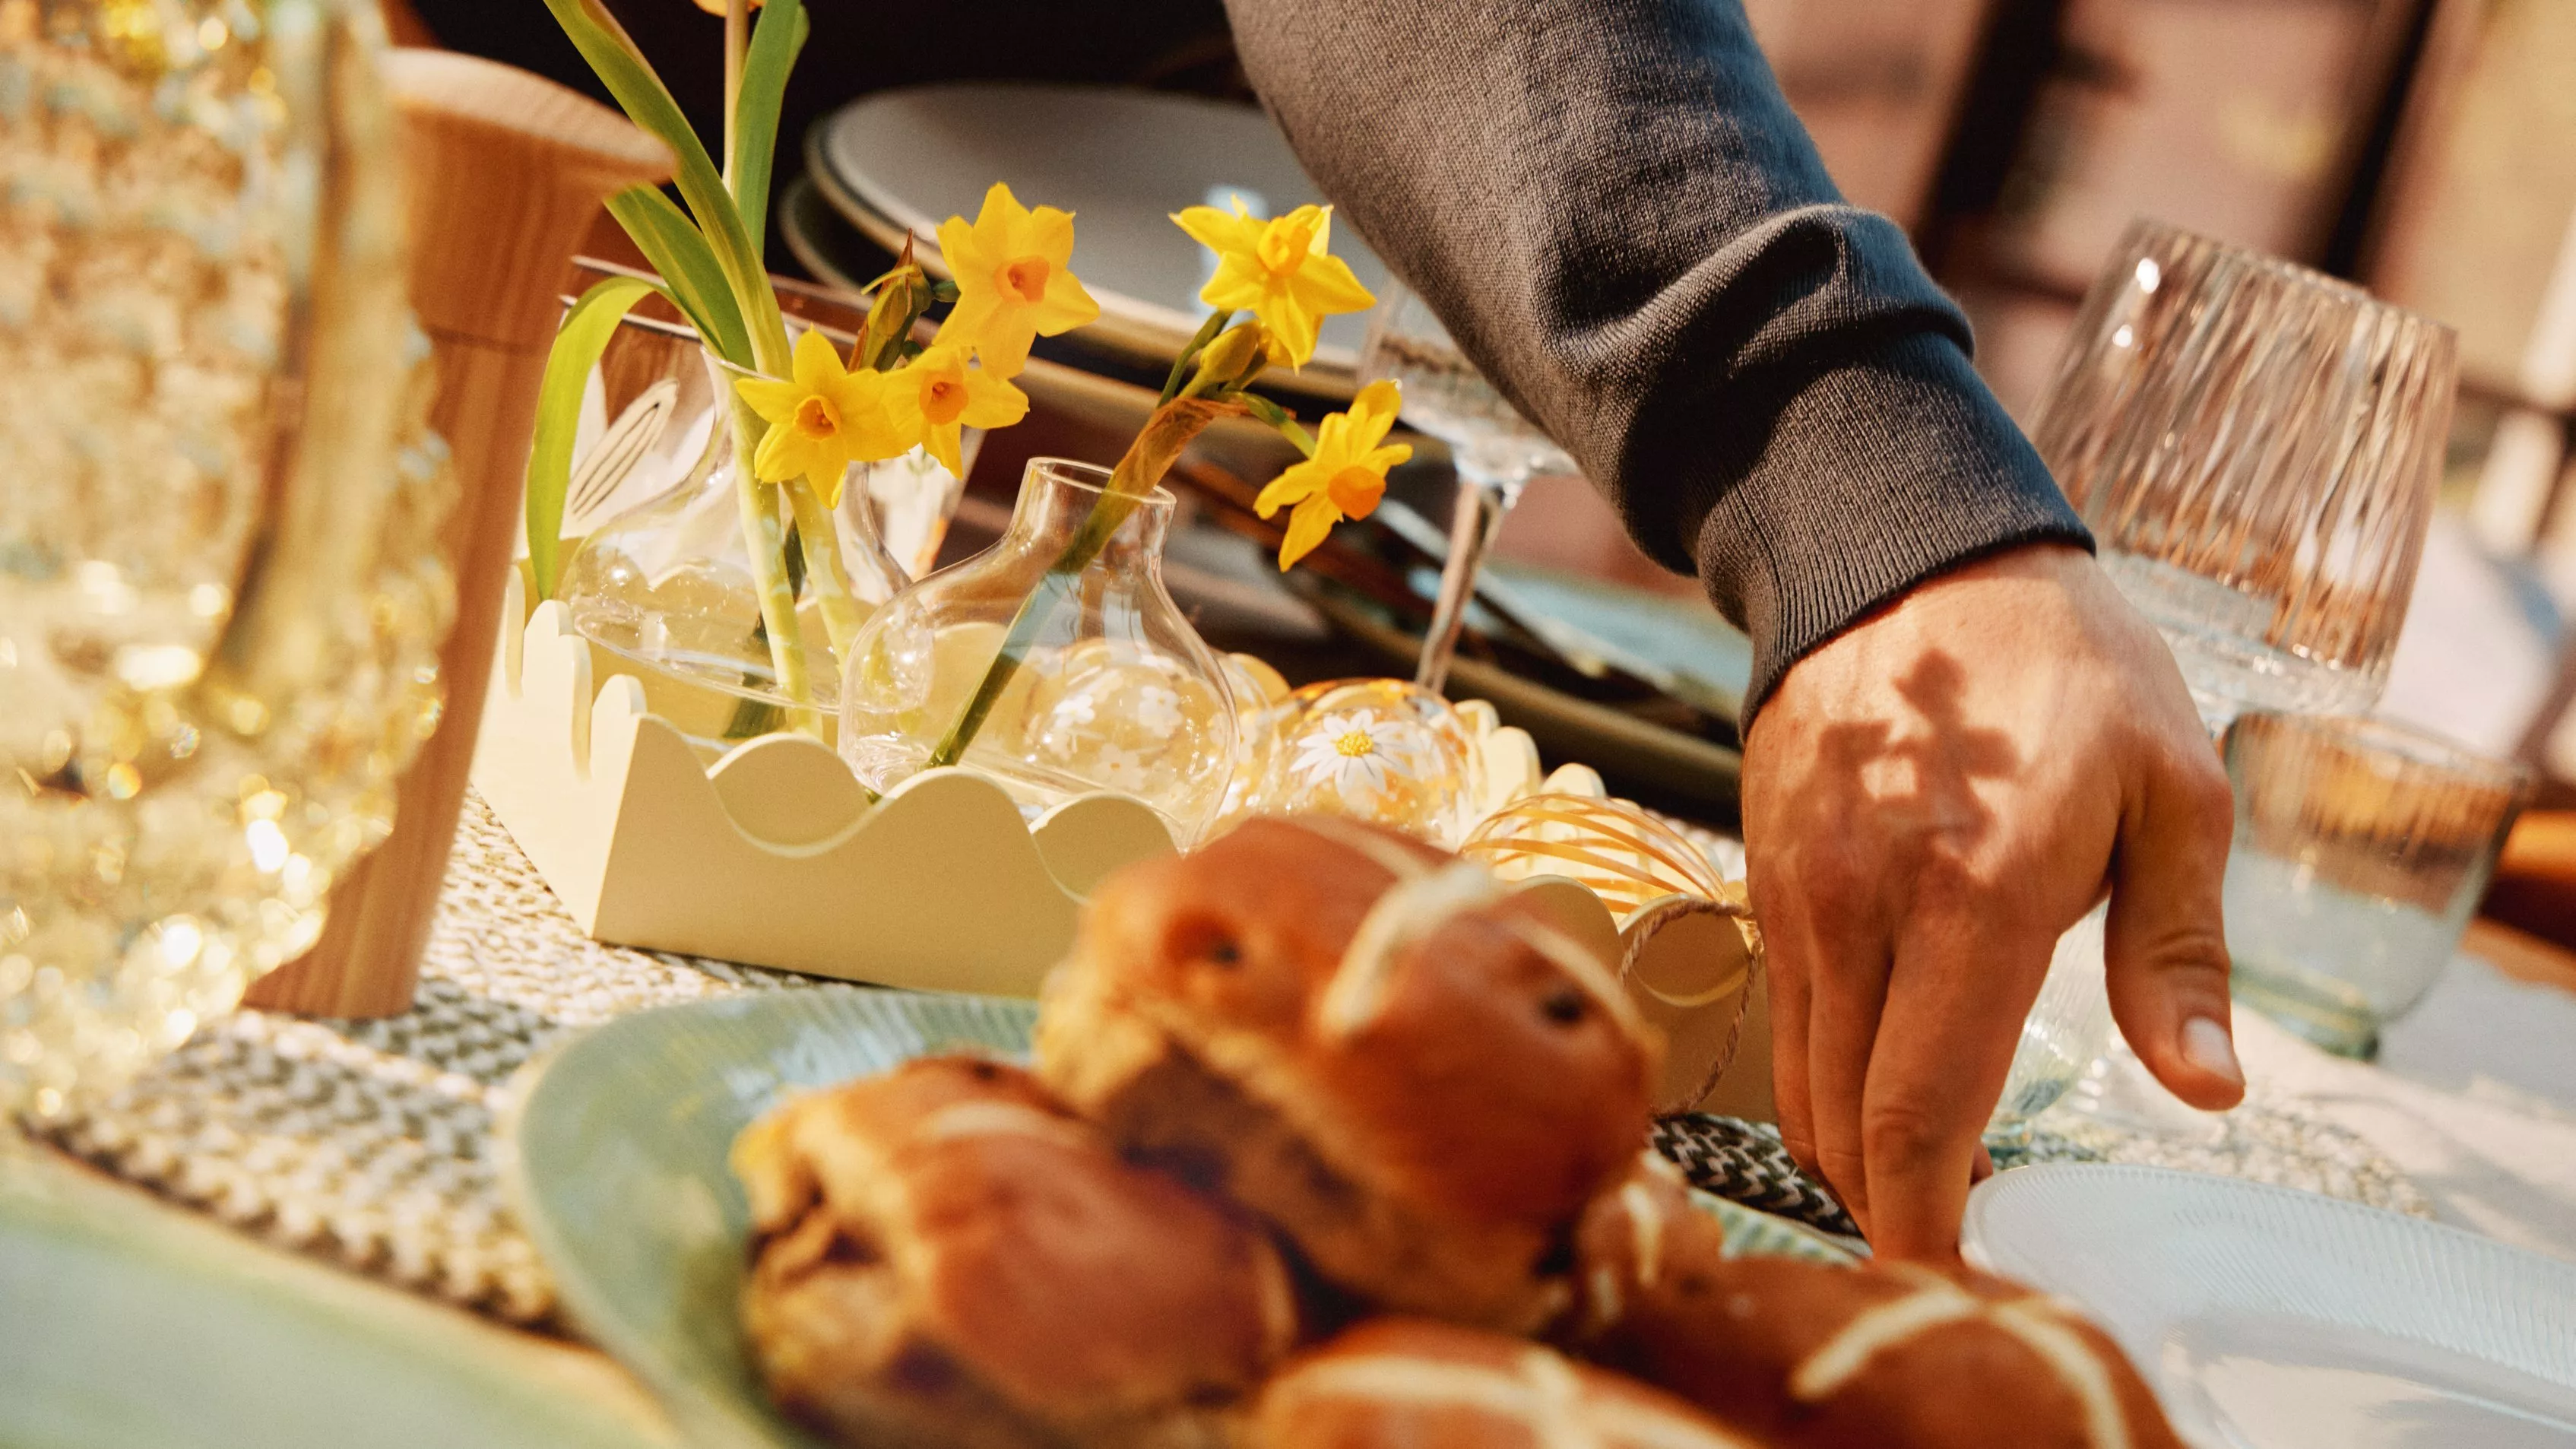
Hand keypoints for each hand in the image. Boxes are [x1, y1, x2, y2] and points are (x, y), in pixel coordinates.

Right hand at [1741, 542, 2245, 1259]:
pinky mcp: (1759, 871)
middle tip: (1951, 1235)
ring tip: (1919, 1166)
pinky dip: (1823, 1070)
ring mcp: (1796, 890)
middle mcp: (1862, 906)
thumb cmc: (2061, 666)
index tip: (1955, 1276)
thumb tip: (2208, 1091)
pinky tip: (1879, 1067)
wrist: (1901, 550)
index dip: (1929, 1221)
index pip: (1920, 1112)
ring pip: (1798, 1077)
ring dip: (1850, 1145)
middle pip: (1843, 1120)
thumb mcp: (2171, 791)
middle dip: (1889, 1204)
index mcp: (1977, 894)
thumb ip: (2177, 954)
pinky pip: (1783, 1011)